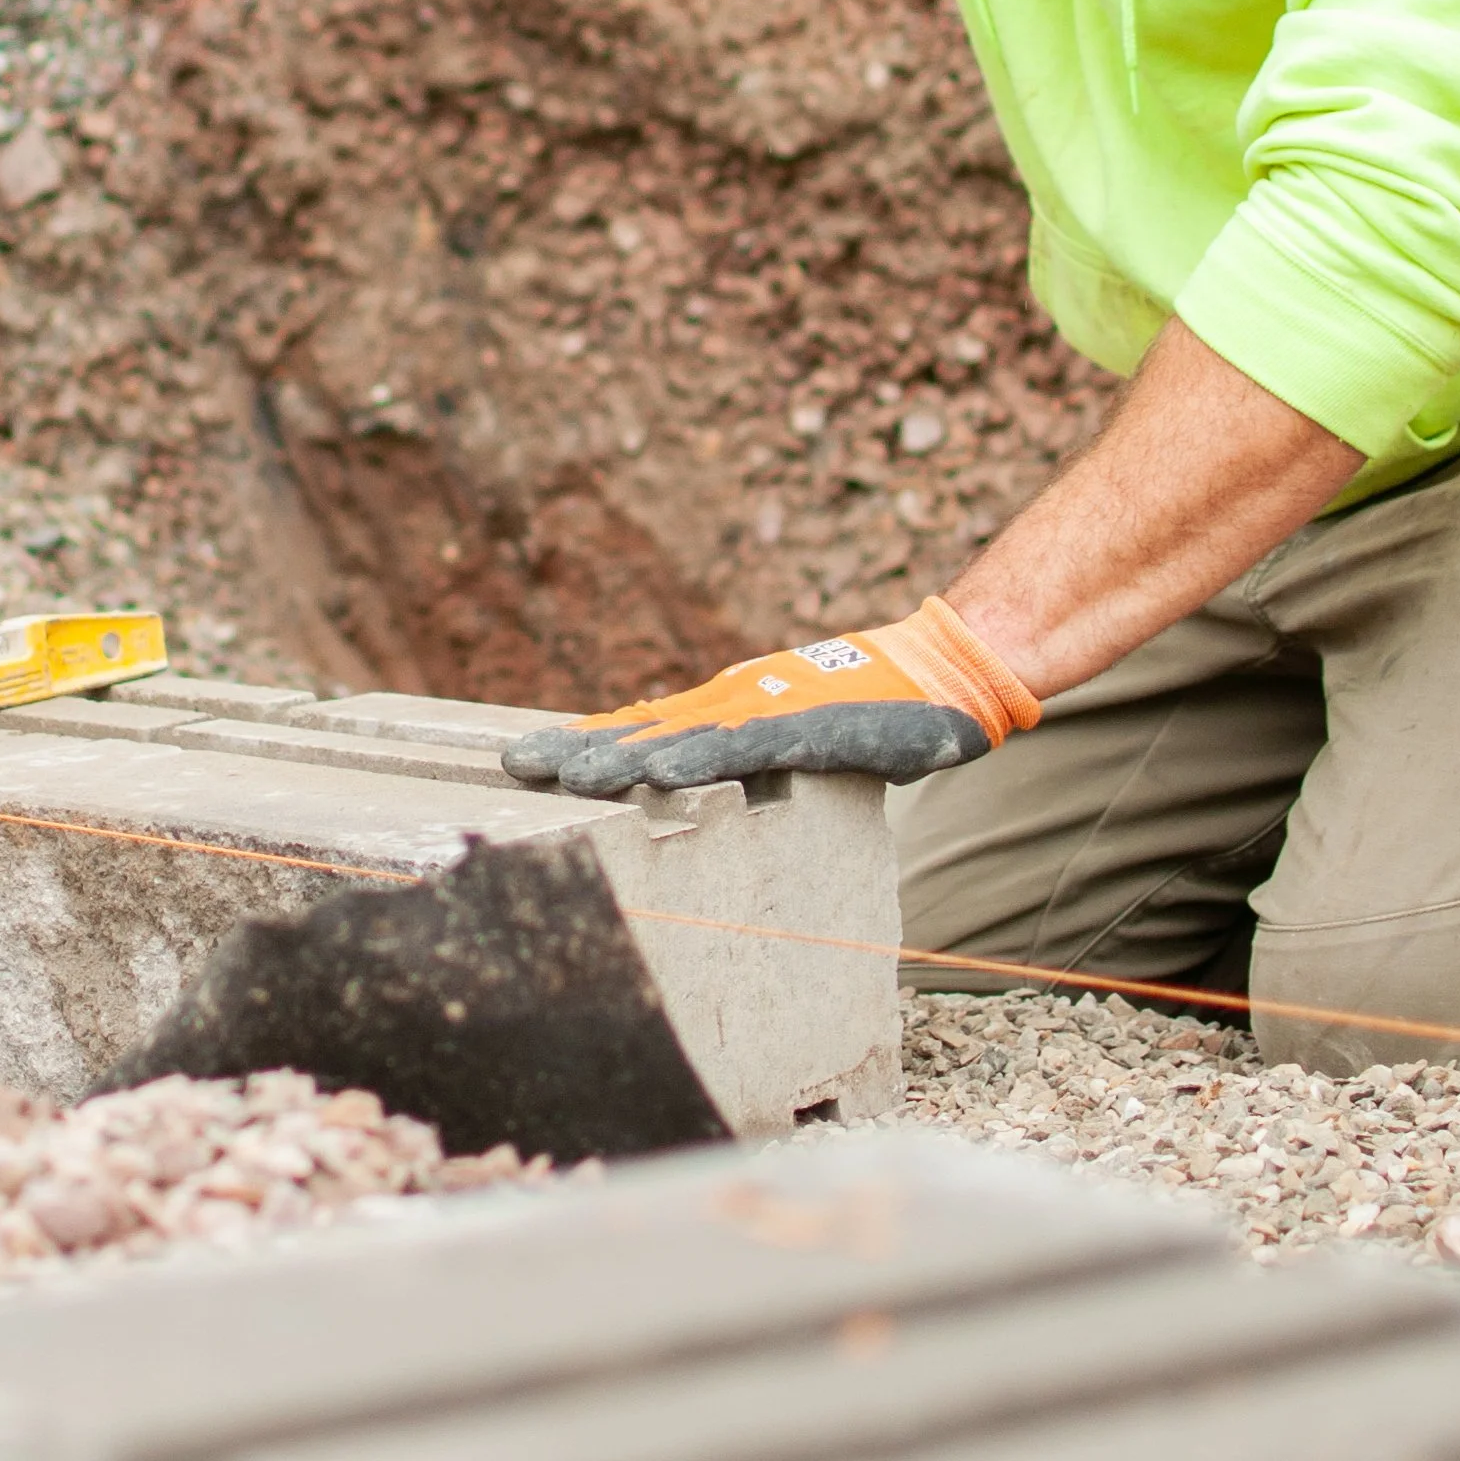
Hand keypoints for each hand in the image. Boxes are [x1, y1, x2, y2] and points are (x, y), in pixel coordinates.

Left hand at [500, 596, 1039, 795]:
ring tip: (565, 777)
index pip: (644, 729)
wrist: (945, 672)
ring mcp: (774, 713)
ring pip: (683, 739)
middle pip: (645, 730)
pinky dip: (702, 762)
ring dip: (621, 759)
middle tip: (514, 768)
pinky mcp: (813, 731)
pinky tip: (661, 776)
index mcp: (731, 708)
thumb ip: (749, 757)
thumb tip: (696, 789)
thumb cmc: (874, 708)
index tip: (529, 760)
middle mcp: (739, 704)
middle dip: (579, 750)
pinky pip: (748, 750)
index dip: (586, 744)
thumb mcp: (795, 733)